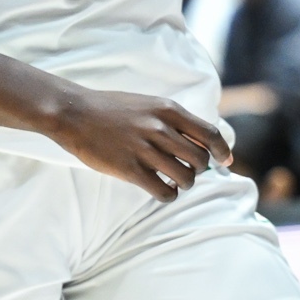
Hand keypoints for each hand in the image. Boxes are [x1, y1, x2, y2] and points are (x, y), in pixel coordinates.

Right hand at [39, 86, 231, 201]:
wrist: (74, 113)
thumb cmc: (112, 109)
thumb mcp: (149, 104)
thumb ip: (173, 120)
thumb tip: (201, 141)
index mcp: (168, 110)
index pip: (210, 134)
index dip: (222, 151)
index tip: (225, 161)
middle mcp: (160, 129)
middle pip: (200, 159)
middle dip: (199, 170)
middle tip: (187, 171)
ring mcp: (145, 149)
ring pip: (185, 177)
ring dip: (184, 183)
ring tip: (173, 181)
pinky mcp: (129, 169)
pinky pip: (163, 191)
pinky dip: (168, 194)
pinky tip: (162, 189)